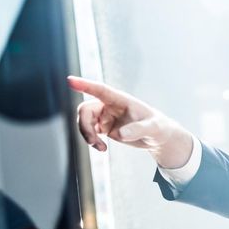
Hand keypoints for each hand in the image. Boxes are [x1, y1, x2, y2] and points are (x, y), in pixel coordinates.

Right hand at [68, 76, 192, 168]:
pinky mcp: (104, 127)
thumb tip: (118, 134)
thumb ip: (137, 129)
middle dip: (84, 126)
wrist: (157, 137)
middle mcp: (110, 105)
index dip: (85, 84)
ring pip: (84, 121)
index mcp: (121, 100)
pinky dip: (91, 141)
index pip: (100, 90)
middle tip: (92, 141)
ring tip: (100, 147)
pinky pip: (89, 131)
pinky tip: (101, 148)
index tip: (70, 80)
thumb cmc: (158, 127)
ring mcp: (106, 116)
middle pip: (86, 109)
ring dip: (87, 135)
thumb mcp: (153, 128)